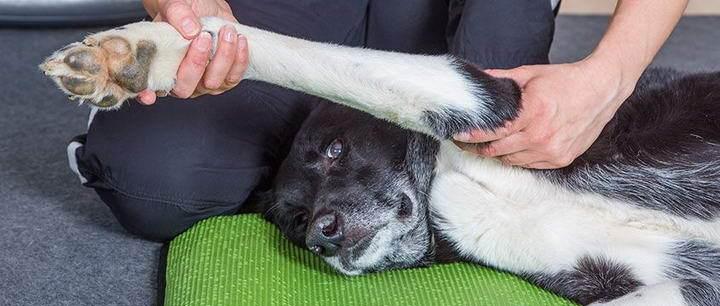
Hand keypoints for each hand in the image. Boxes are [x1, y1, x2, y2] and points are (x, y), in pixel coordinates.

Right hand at [137, 0, 248, 103]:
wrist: (205, 8)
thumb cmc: (183, 11)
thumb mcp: (174, 6)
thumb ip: (177, 14)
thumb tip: (190, 29)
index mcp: (160, 67)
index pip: (151, 88)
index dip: (148, 94)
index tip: (148, 94)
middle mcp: (181, 80)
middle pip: (187, 88)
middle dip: (197, 63)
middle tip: (203, 37)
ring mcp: (204, 82)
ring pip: (214, 82)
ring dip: (224, 57)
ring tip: (226, 31)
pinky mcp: (224, 77)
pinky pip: (234, 77)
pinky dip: (239, 59)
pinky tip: (239, 40)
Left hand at [453, 57, 634, 168]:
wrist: (602, 90)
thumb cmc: (566, 80)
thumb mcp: (530, 74)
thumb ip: (500, 79)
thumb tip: (477, 80)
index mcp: (532, 113)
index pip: (492, 131)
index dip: (471, 136)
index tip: (458, 135)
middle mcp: (541, 135)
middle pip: (497, 150)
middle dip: (479, 147)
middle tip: (467, 142)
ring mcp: (552, 150)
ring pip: (511, 160)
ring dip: (498, 153)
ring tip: (489, 143)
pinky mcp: (561, 159)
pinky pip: (529, 164)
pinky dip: (518, 157)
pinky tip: (514, 146)